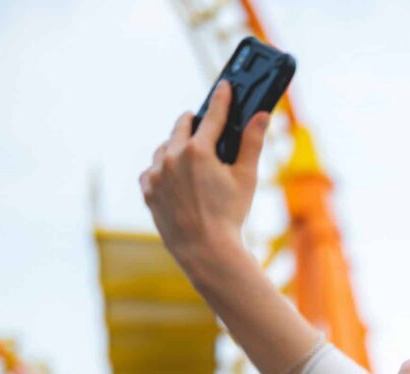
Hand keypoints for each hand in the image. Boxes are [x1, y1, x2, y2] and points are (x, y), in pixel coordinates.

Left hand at [139, 80, 268, 281]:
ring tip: (191, 157)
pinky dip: (164, 170)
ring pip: (165, 148)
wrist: (205, 251)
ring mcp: (156, 173)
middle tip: (204, 123)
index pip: (213, 115)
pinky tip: (177, 180)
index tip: (225, 86)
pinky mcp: (147, 189)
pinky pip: (152, 171)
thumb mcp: (246, 178)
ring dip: (177, 147)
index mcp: (199, 150)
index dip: (222, 98)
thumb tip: (262, 115)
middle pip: (181, 125)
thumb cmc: (230, 216)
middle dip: (194, 122)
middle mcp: (172, 156)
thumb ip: (253, 143)